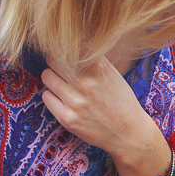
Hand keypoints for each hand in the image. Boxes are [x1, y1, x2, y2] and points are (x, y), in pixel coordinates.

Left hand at [41, 56, 167, 175]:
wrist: (128, 133)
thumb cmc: (120, 101)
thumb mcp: (111, 73)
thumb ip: (92, 58)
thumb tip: (71, 42)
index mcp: (97, 67)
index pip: (67, 46)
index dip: (64, 49)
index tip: (66, 55)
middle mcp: (85, 82)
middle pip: (52, 59)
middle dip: (56, 63)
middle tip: (62, 70)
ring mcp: (75, 101)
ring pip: (46, 76)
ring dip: (52, 79)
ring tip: (63, 86)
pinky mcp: (68, 118)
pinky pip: (46, 97)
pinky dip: (52, 96)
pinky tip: (63, 100)